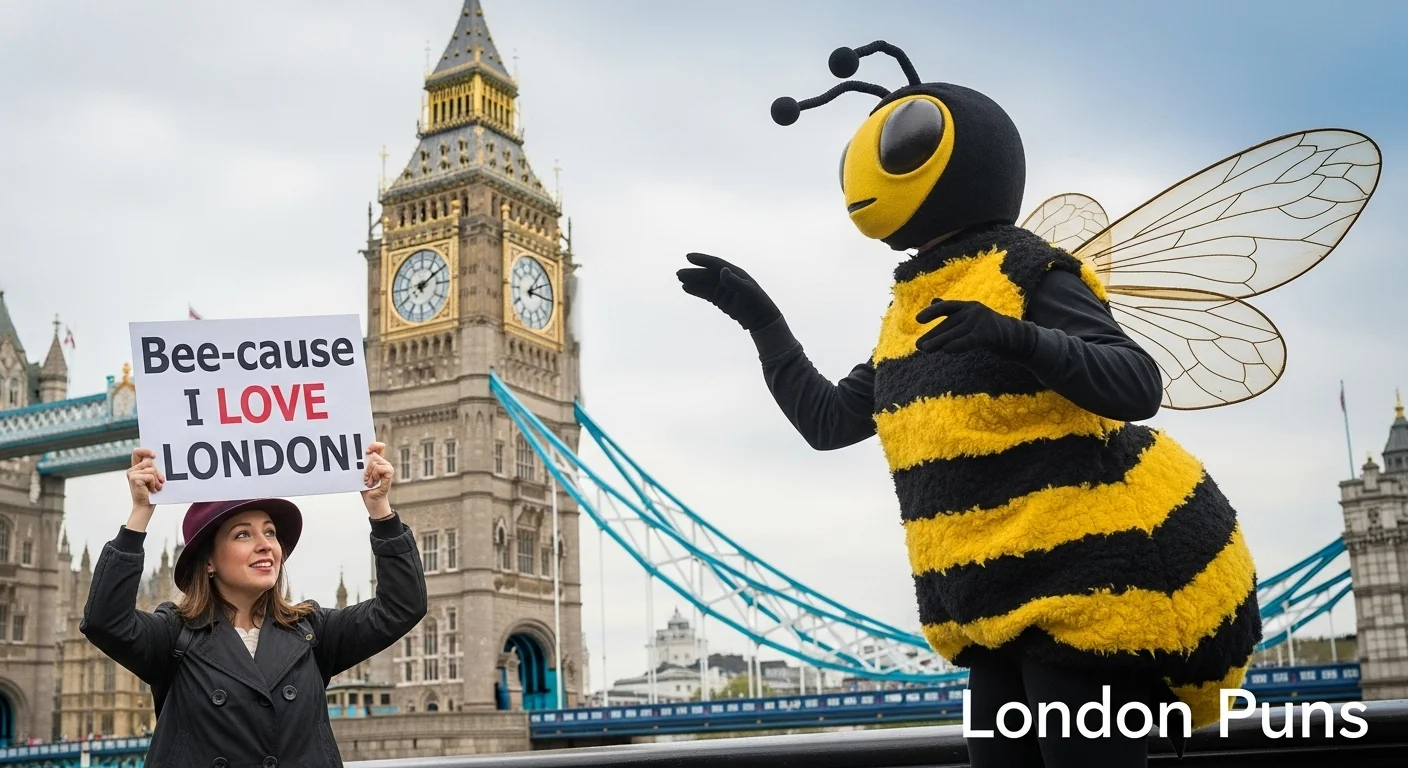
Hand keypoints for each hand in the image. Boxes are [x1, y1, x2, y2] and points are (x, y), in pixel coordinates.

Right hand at [125, 448, 164, 531]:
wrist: (145, 506)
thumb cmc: (151, 492)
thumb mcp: (153, 478)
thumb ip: (153, 468)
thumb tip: (156, 459)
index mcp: (136, 468)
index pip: (137, 452)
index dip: (145, 450)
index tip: (154, 455)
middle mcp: (132, 470)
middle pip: (149, 462)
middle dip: (157, 472)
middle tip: (159, 482)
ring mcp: (131, 474)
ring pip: (151, 469)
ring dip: (156, 479)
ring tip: (154, 487)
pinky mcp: (134, 479)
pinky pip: (150, 476)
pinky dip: (154, 483)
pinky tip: (151, 490)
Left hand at [361, 441, 394, 518]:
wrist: (372, 501)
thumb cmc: (366, 489)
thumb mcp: (360, 474)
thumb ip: (361, 465)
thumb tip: (356, 457)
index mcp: (377, 461)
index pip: (379, 447)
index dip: (374, 445)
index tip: (367, 450)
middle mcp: (384, 463)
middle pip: (373, 455)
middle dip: (366, 467)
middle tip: (365, 477)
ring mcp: (388, 468)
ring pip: (375, 462)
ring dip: (369, 473)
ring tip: (369, 481)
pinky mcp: (389, 474)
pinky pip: (380, 468)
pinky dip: (374, 475)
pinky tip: (373, 482)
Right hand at [676, 253, 781, 331]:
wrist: (761, 320)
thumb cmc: (757, 303)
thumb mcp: (747, 292)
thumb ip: (734, 282)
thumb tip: (723, 270)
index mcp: (735, 273)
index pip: (716, 264)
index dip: (702, 260)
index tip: (688, 257)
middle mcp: (728, 279)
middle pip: (707, 274)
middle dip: (693, 273)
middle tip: (679, 273)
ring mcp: (723, 290)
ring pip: (704, 283)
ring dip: (692, 281)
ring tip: (680, 279)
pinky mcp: (720, 300)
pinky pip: (706, 293)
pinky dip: (696, 291)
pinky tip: (686, 288)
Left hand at [915, 299, 1033, 358]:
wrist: (1017, 339)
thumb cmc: (991, 330)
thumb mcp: (971, 319)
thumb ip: (953, 312)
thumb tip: (934, 300)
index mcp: (969, 306)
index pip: (948, 307)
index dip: (933, 312)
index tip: (918, 320)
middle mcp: (975, 310)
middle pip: (949, 324)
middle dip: (933, 335)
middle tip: (918, 345)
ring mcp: (983, 321)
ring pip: (956, 333)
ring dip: (939, 341)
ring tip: (925, 349)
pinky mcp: (990, 334)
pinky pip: (970, 340)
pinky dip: (958, 345)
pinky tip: (946, 350)